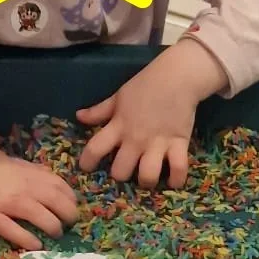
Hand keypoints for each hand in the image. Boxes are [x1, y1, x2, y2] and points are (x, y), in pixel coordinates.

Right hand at [0, 123, 77, 253]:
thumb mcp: (2, 158)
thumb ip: (22, 169)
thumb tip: (39, 177)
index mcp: (22, 170)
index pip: (57, 184)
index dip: (70, 196)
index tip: (72, 204)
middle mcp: (18, 186)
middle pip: (56, 202)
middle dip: (68, 214)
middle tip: (70, 223)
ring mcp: (4, 203)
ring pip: (41, 217)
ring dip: (53, 228)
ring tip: (56, 233)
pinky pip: (15, 232)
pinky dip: (29, 240)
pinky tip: (36, 245)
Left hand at [78, 39, 225, 189]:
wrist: (177, 77)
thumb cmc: (145, 85)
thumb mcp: (118, 97)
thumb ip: (99, 111)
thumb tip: (79, 117)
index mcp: (118, 126)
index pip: (95, 148)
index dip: (87, 162)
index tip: (87, 167)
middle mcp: (135, 139)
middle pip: (121, 171)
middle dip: (120, 176)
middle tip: (126, 171)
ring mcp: (158, 143)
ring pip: (147, 175)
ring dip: (146, 182)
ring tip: (148, 178)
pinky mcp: (179, 144)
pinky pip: (179, 169)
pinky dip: (176, 180)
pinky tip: (173, 181)